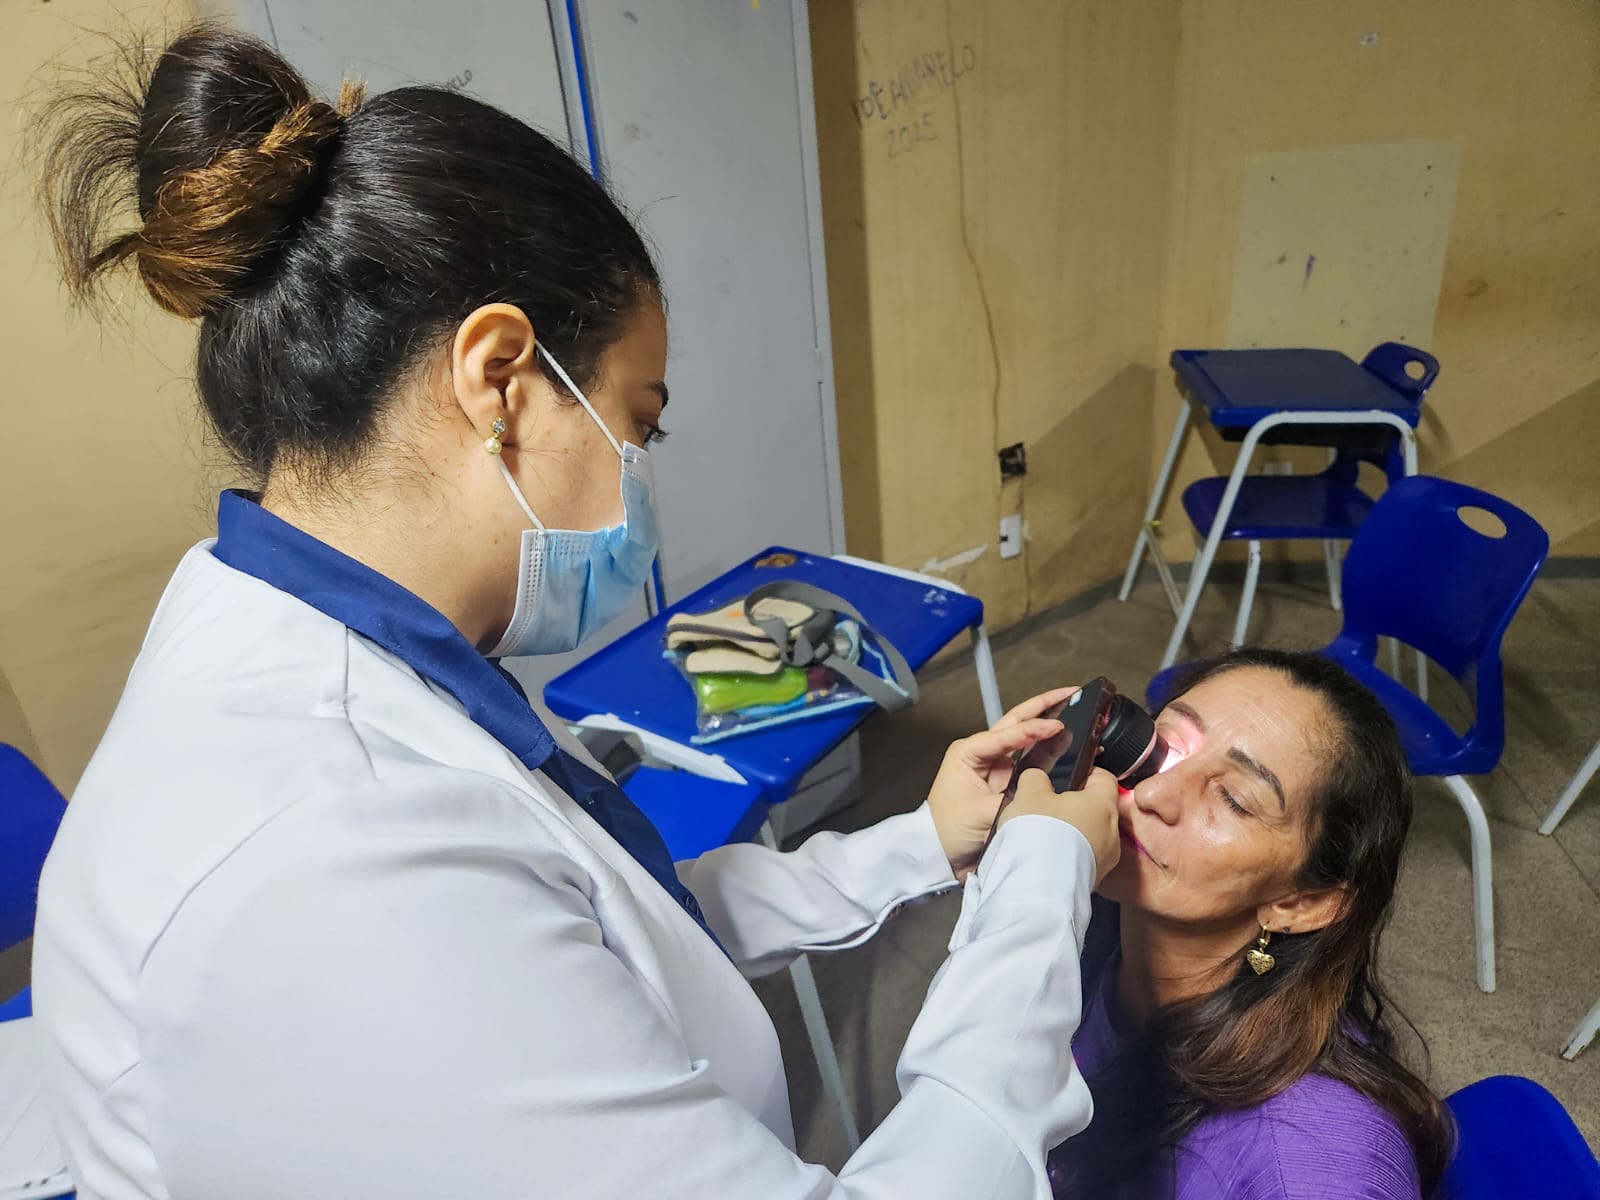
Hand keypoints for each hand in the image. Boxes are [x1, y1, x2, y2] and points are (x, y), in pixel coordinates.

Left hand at [925, 687, 1081, 878]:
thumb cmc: (950, 831)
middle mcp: (984, 753)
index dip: (1033, 729)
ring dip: (1050, 725)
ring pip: (1028, 739)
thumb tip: (1044, 787)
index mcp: (969, 753)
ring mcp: (997, 766)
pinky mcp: (1009, 782)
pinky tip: (1071, 743)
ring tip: (1078, 709)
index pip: (1006, 734)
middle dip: (1044, 707)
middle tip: (1073, 692)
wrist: (941, 856)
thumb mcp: (981, 813)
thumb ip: (1014, 797)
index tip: (1058, 725)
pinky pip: (1033, 762)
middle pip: (1017, 723)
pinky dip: (1052, 751)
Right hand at [996, 766, 1120, 883]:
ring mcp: (1106, 858)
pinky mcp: (1094, 879)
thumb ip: (1036, 779)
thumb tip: (1037, 779)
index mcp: (1103, 803)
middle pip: (1097, 810)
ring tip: (1046, 837)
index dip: (1087, 773)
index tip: (1072, 777)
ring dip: (1073, 835)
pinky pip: (1084, 860)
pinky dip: (1070, 857)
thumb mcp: (1029, 793)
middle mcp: (1112, 831)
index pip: (1104, 777)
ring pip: (1092, 837)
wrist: (1039, 884)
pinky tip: (1047, 858)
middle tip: (1050, 809)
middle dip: (1075, 808)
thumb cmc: (1041, 834)